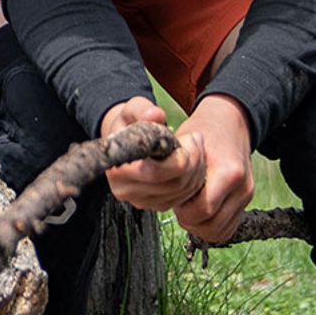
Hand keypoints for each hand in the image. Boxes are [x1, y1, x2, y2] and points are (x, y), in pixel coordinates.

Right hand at [101, 94, 204, 213]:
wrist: (126, 141)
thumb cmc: (130, 124)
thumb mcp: (133, 110)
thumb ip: (143, 109)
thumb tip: (155, 114)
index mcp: (117, 169)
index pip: (155, 173)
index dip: (177, 158)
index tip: (184, 138)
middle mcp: (126, 190)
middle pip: (175, 183)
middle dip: (194, 159)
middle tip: (195, 137)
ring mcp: (142, 201)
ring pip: (184, 190)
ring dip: (198, 167)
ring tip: (194, 144)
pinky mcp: (156, 205)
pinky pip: (186, 196)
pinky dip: (195, 178)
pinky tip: (191, 160)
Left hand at [169, 92, 254, 246]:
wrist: (229, 123)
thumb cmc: (201, 132)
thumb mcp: (182, 142)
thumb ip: (170, 167)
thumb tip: (153, 189)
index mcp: (227, 172)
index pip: (203, 210)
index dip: (183, 210)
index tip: (173, 199)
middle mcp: (241, 187)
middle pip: (212, 226)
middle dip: (190, 220)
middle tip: (178, 205)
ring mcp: (246, 195)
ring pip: (220, 232)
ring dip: (199, 226)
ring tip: (187, 207)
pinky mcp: (246, 200)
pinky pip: (228, 228)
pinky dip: (211, 226)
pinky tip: (198, 211)